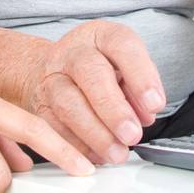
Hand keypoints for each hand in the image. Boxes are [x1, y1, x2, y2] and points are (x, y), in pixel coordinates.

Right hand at [19, 21, 165, 166]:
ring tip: (118, 153)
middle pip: (90, 74)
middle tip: (132, 134)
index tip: (155, 104)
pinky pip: (54, 128)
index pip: (122, 45)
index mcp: (100, 36)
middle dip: (114, 109)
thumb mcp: (123, 66)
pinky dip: (77, 147)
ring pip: (68, 105)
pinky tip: (96, 156)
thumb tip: (145, 115)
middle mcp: (72, 52)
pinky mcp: (38, 106)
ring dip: (96, 134)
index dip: (141, 75)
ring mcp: (51, 78)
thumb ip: (137, 88)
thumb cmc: (97, 68)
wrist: (52, 70)